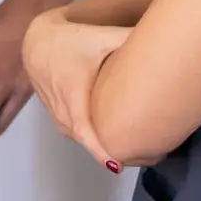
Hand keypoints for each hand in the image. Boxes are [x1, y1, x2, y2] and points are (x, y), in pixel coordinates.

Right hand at [22, 6, 129, 167]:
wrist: (37, 42)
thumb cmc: (70, 40)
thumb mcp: (100, 36)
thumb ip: (128, 38)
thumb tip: (162, 36)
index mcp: (73, 92)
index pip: (84, 130)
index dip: (99, 149)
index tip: (116, 165)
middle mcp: (63, 109)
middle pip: (86, 140)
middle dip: (111, 153)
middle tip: (143, 158)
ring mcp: (57, 115)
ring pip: (82, 139)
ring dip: (101, 148)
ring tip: (132, 154)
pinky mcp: (57, 117)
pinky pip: (76, 134)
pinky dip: (92, 140)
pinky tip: (111, 140)